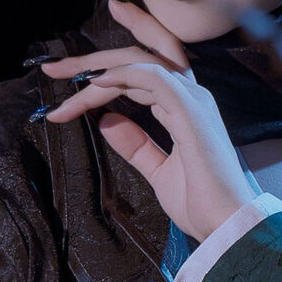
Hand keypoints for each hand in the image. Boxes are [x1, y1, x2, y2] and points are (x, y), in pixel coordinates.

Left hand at [42, 0, 251, 242]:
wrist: (226, 225)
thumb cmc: (201, 203)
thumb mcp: (158, 171)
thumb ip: (136, 145)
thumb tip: (107, 122)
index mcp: (184, 108)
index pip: (142, 73)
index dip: (105, 69)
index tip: (68, 77)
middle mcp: (190, 96)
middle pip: (141, 56)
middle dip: (95, 56)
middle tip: (55, 67)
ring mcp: (192, 100)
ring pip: (140, 62)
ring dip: (97, 66)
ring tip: (63, 75)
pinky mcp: (190, 110)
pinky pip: (153, 77)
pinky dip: (123, 74)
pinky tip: (96, 82)